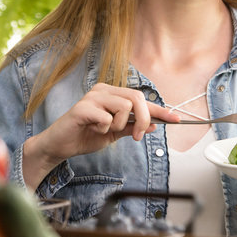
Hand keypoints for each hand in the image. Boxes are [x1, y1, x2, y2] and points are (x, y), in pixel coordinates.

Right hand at [27, 83, 179, 172]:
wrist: (60, 145)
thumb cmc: (85, 136)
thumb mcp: (114, 133)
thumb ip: (132, 127)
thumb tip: (155, 125)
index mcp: (112, 94)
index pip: (141, 99)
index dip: (161, 110)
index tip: (176, 119)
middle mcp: (103, 90)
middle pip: (136, 98)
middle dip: (143, 119)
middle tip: (137, 136)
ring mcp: (92, 97)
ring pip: (124, 106)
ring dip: (120, 125)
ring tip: (106, 130)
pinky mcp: (82, 108)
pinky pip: (106, 117)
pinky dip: (104, 128)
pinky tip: (93, 129)